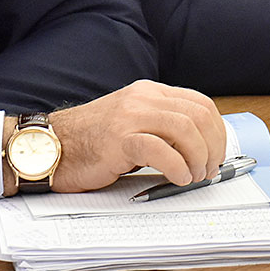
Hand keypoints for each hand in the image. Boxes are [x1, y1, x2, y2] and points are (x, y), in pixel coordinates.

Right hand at [44, 80, 227, 192]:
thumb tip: (199, 148)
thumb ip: (161, 127)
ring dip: (199, 156)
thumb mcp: (133, 123)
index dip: (217, 130)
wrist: (51, 146)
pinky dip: (177, 166)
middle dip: (212, 146)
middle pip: (198, 115)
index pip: (200, 103)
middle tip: (210, 168)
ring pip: (185, 129)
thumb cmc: (91, 141)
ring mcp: (130, 116)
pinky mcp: (119, 139)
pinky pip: (159, 149)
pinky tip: (179, 178)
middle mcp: (143, 99)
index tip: (217, 152)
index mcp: (150, 92)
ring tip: (195, 175)